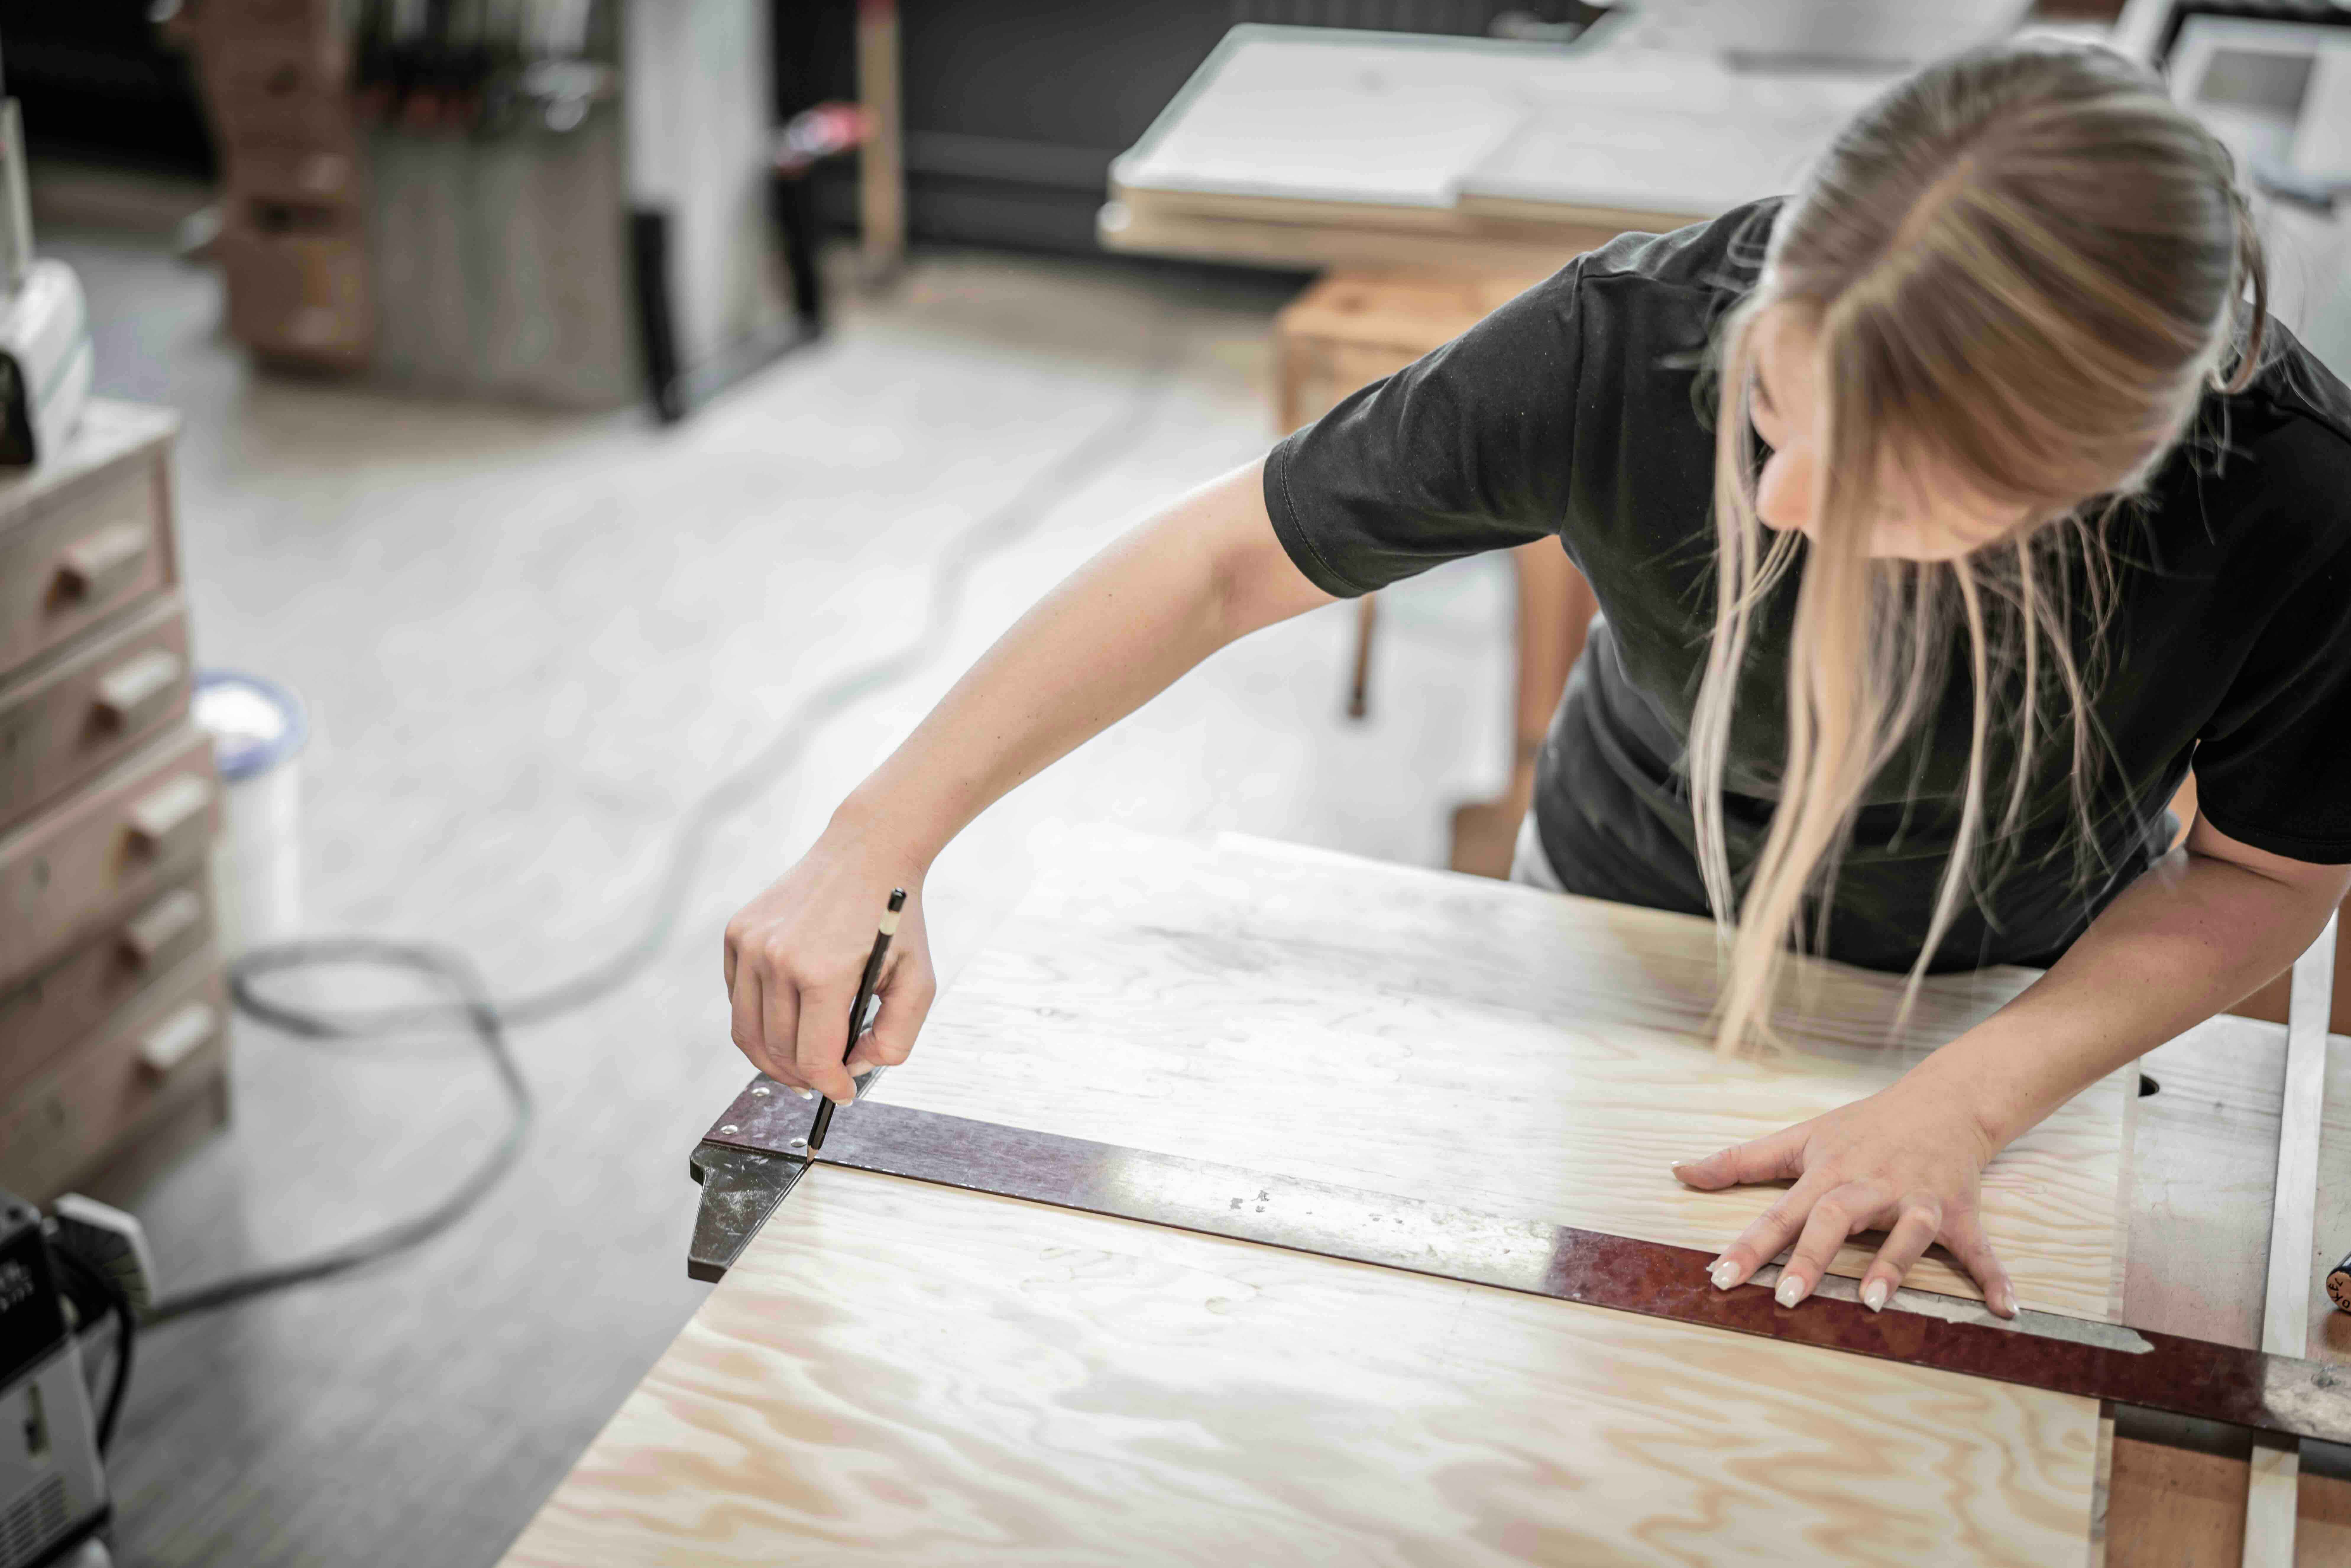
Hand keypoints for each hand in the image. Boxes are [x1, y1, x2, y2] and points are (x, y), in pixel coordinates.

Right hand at [722, 825, 936, 1104]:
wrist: (865, 853)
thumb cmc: (893, 919)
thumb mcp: (917, 981)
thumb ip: (895, 1038)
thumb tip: (854, 1070)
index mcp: (822, 972)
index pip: (812, 1058)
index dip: (829, 1086)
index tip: (843, 1094)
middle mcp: (775, 958)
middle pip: (777, 1050)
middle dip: (802, 1077)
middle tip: (823, 1082)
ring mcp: (749, 943)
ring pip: (747, 1031)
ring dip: (772, 1058)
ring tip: (799, 1066)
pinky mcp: (736, 933)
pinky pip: (736, 998)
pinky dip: (757, 1019)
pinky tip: (785, 1018)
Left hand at [1670, 1075, 2018, 1317]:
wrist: (1942, 1102)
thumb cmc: (1863, 1128)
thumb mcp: (1799, 1139)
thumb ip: (1740, 1160)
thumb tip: (1680, 1170)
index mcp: (1828, 1174)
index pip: (1778, 1213)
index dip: (1747, 1246)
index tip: (1719, 1277)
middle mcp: (1870, 1186)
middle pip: (1835, 1219)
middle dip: (1811, 1257)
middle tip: (1787, 1297)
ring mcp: (1917, 1198)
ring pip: (1905, 1232)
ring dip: (1893, 1266)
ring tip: (1874, 1301)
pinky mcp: (1959, 1211)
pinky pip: (1979, 1248)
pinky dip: (1995, 1277)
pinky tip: (2007, 1308)